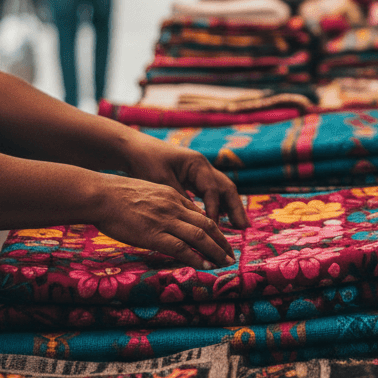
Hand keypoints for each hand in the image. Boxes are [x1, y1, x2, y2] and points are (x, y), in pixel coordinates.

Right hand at [92, 173, 234, 269]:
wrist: (101, 195)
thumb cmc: (117, 195)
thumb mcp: (148, 192)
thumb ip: (163, 203)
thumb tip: (170, 216)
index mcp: (173, 196)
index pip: (200, 213)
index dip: (214, 228)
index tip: (221, 239)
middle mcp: (174, 207)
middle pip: (207, 224)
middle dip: (222, 241)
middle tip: (231, 254)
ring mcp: (165, 221)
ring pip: (199, 236)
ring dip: (215, 251)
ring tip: (225, 262)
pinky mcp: (153, 235)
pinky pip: (181, 248)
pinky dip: (196, 258)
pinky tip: (205, 266)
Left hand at [120, 130, 248, 242]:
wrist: (133, 149)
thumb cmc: (146, 162)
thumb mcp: (162, 181)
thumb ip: (180, 199)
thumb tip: (197, 221)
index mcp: (197, 164)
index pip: (212, 190)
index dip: (215, 210)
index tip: (214, 229)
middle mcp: (203, 166)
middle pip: (226, 188)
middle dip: (236, 207)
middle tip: (245, 227)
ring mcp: (200, 171)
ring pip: (222, 190)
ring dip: (231, 207)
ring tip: (240, 226)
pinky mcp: (193, 178)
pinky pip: (212, 193)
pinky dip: (219, 205)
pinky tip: (222, 219)